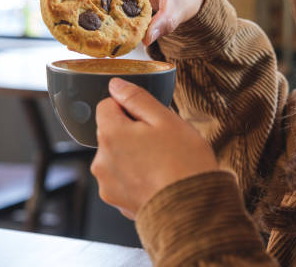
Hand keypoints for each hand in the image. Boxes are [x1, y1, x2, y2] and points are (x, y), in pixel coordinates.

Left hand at [91, 78, 217, 218]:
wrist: (193, 210)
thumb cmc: (184, 164)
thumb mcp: (165, 119)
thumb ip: (136, 98)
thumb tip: (116, 85)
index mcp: (110, 135)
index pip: (106, 105)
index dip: (129, 106)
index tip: (149, 118)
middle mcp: (101, 160)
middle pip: (111, 132)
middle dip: (131, 132)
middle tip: (161, 141)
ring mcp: (108, 184)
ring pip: (117, 156)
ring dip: (133, 155)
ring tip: (162, 163)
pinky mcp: (117, 202)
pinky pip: (124, 179)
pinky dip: (137, 176)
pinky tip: (158, 179)